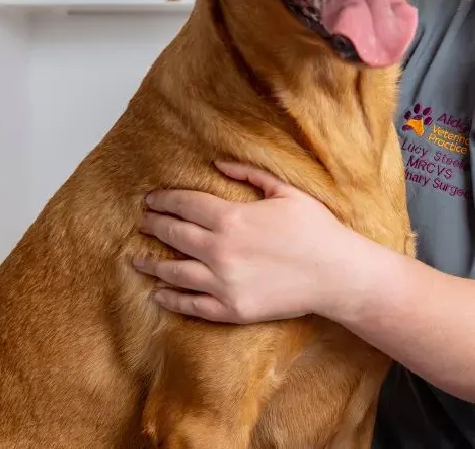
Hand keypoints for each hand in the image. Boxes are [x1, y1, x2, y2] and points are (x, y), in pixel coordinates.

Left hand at [134, 160, 356, 323]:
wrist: (336, 274)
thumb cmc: (316, 229)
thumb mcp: (286, 192)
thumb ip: (250, 175)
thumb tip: (218, 164)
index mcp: (232, 218)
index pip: (185, 204)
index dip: (164, 199)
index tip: (150, 199)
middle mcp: (220, 251)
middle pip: (174, 234)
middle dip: (154, 225)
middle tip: (143, 221)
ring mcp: (222, 283)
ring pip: (174, 272)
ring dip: (151, 263)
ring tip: (137, 258)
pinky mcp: (230, 309)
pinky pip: (191, 305)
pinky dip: (170, 299)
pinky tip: (159, 293)